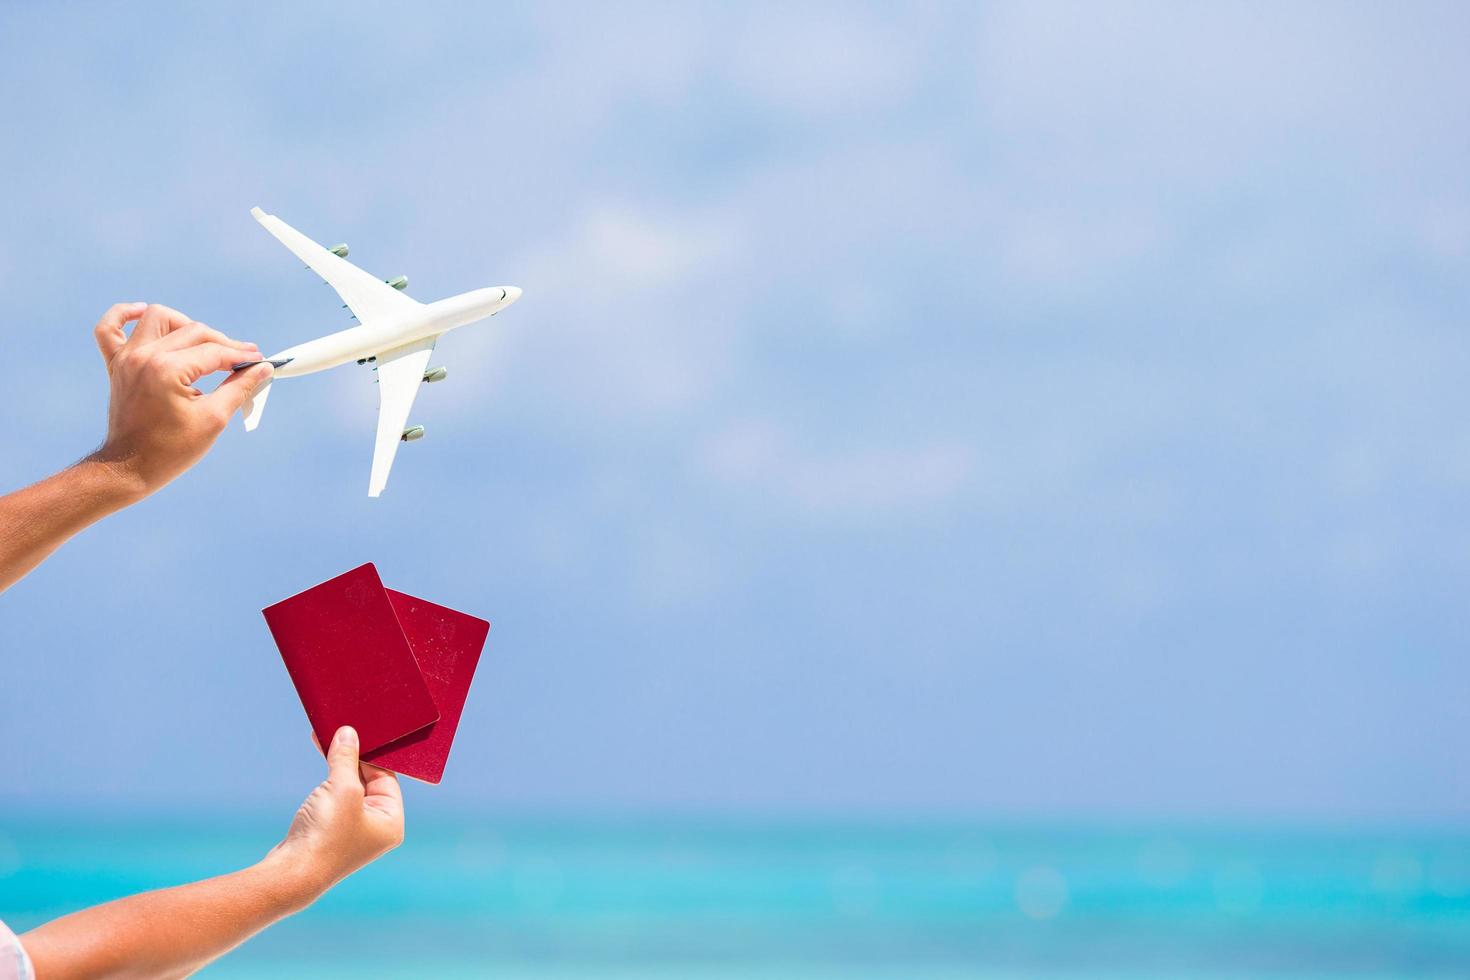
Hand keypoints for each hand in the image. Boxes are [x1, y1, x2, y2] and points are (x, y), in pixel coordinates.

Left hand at [89, 302, 271, 499]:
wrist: (131, 468)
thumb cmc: (172, 449)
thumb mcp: (214, 418)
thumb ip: (239, 387)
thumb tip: (262, 368)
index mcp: (167, 370)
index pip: (215, 352)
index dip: (242, 357)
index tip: (261, 362)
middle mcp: (144, 357)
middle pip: (193, 332)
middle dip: (224, 344)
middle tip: (243, 359)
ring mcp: (126, 358)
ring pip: (157, 318)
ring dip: (184, 324)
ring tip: (204, 342)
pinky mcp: (116, 365)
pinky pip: (109, 329)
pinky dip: (124, 315)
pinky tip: (142, 312)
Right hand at [269, 727, 405, 894]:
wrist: (291, 872)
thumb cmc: (325, 835)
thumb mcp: (342, 788)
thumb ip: (347, 759)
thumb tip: (348, 734)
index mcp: (392, 822)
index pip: (387, 776)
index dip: (371, 753)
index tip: (358, 731)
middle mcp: (377, 828)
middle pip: (368, 780)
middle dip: (353, 756)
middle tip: (339, 731)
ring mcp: (353, 830)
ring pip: (349, 786)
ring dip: (338, 764)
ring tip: (325, 738)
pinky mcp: (332, 831)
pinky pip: (334, 796)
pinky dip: (328, 777)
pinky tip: (320, 759)